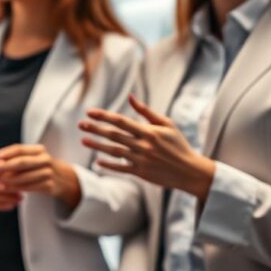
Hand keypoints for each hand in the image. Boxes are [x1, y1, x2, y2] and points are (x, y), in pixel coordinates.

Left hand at [0, 143, 80, 208]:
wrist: (63, 179)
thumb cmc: (41, 167)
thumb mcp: (32, 159)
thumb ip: (16, 160)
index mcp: (39, 150)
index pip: (20, 149)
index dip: (7, 152)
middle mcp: (45, 159)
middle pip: (21, 162)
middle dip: (5, 167)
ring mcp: (49, 172)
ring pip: (24, 176)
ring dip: (9, 180)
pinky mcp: (49, 185)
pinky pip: (30, 187)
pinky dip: (17, 188)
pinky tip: (8, 189)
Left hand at [79, 95, 214, 201]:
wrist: (190, 171)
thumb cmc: (178, 144)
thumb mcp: (167, 124)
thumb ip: (147, 112)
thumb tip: (130, 97)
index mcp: (149, 131)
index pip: (121, 121)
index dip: (104, 116)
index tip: (89, 112)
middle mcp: (143, 145)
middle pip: (114, 135)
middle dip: (95, 129)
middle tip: (80, 125)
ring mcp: (141, 160)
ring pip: (114, 152)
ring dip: (97, 146)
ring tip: (84, 140)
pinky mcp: (141, 173)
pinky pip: (121, 168)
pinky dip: (109, 165)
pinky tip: (97, 161)